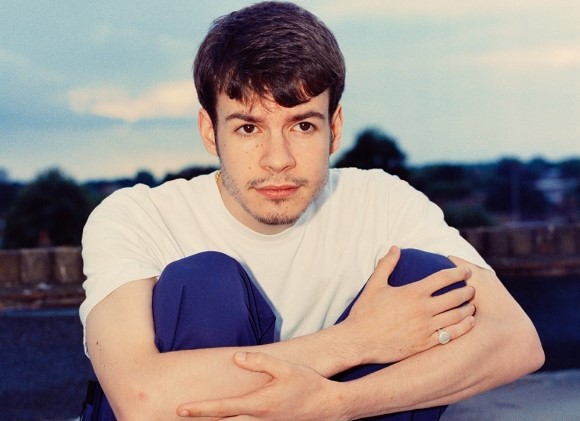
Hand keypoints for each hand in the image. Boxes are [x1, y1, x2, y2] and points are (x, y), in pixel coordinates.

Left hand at [177, 352, 346, 419]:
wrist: (328, 406)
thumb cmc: (307, 385)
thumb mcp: (285, 368)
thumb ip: (260, 362)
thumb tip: (237, 357)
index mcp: (258, 405)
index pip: (222, 408)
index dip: (200, 409)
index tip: (181, 409)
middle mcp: (258, 420)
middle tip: (180, 415)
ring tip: (198, 417)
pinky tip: (225, 417)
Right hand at [343, 246, 475, 363]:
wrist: (359, 341)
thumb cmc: (365, 312)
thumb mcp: (374, 284)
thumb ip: (386, 264)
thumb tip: (395, 248)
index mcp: (413, 292)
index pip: (443, 278)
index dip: (458, 272)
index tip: (466, 271)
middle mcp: (423, 310)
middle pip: (455, 297)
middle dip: (467, 291)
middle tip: (471, 289)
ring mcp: (426, 328)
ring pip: (457, 317)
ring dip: (468, 309)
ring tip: (471, 305)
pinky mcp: (425, 344)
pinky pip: (451, 335)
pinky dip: (464, 327)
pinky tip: (469, 322)